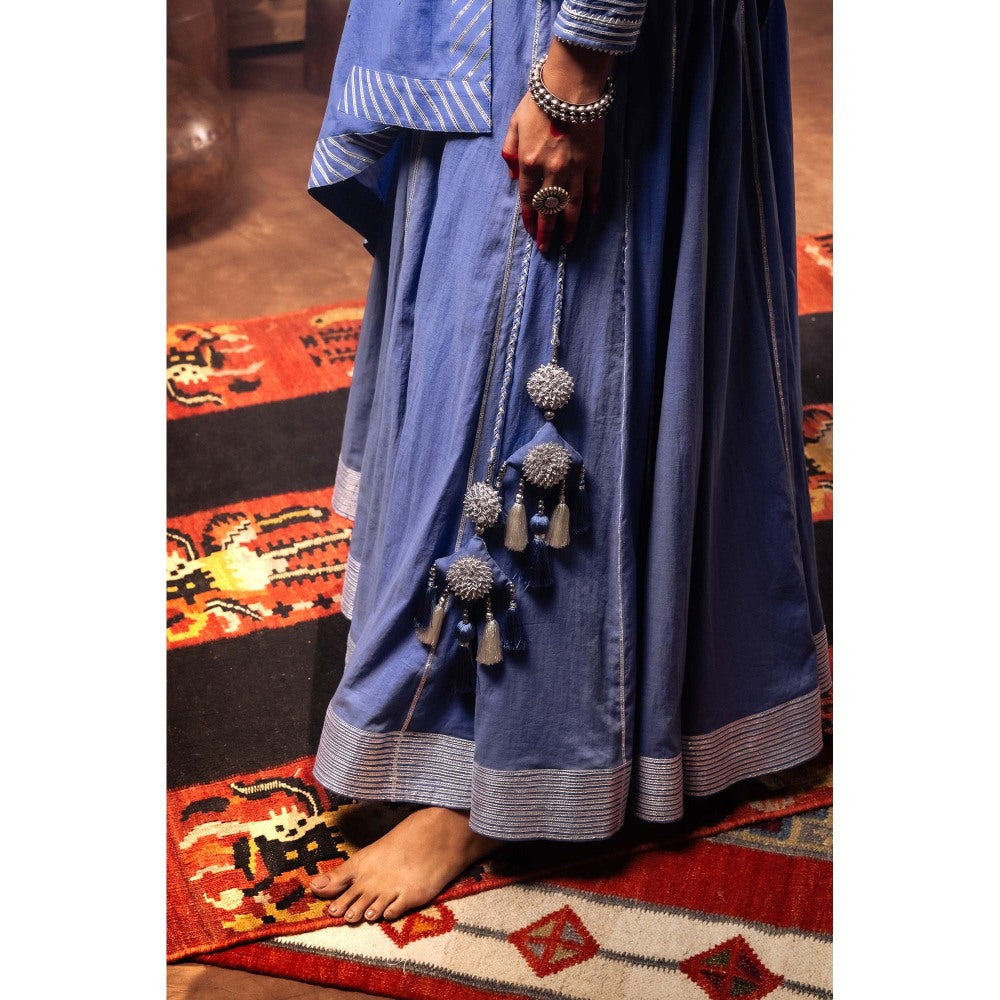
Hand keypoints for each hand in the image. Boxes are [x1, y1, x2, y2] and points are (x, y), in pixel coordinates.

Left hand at [501, 40, 611, 251]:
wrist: (571, 85)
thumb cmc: (539, 100)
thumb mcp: (514, 124)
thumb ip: (510, 152)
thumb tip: (514, 177)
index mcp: (530, 163)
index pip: (528, 199)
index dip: (529, 218)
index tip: (531, 232)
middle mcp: (552, 172)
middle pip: (549, 209)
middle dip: (547, 231)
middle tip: (547, 248)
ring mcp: (575, 169)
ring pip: (572, 205)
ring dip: (570, 225)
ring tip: (568, 241)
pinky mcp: (593, 161)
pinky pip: (593, 187)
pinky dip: (591, 202)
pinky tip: (590, 214)